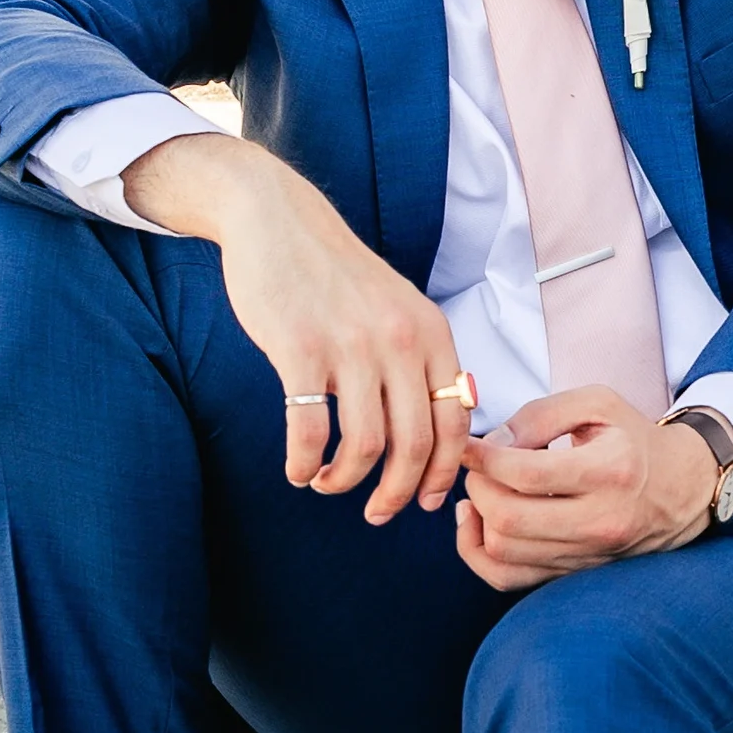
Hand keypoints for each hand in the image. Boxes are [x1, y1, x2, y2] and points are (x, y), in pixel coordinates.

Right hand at [121, 134, 468, 522]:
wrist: (276, 219)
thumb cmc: (336, 273)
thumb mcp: (399, 306)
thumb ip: (421, 359)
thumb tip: (443, 429)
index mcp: (431, 332)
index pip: (456, 422)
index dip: (444, 473)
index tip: (427, 501)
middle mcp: (399, 339)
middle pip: (414, 445)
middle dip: (398, 494)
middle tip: (378, 513)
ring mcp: (350, 345)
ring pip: (364, 447)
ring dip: (345, 482)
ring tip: (326, 483)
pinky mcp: (300, 349)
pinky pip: (309, 432)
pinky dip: (304, 464)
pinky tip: (297, 468)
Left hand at [456, 389, 720, 589]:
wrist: (680, 488)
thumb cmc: (633, 440)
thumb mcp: (597, 403)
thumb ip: (540, 414)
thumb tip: (491, 445)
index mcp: (610, 471)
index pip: (525, 473)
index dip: (483, 458)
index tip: (468, 445)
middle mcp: (601, 520)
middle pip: (508, 517)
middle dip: (478, 487)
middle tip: (479, 465)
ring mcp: (588, 554)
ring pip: (503, 550)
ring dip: (477, 517)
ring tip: (483, 489)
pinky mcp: (575, 572)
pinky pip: (508, 578)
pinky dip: (480, 552)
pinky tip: (481, 523)